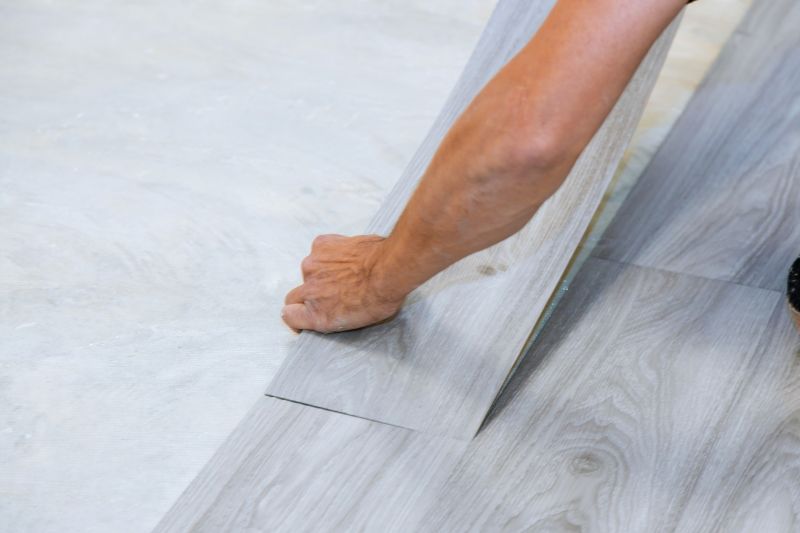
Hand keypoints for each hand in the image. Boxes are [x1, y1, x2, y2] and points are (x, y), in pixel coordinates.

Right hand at [282, 234, 405, 332]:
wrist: (389, 269)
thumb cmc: (382, 297)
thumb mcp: (356, 322)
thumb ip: (334, 316)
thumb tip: (331, 309)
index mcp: (317, 316)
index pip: (289, 316)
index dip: (298, 315)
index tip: (306, 313)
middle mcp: (309, 291)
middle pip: (294, 295)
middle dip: (309, 295)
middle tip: (331, 291)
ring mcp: (312, 266)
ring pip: (309, 270)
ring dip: (322, 272)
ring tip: (346, 271)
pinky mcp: (321, 245)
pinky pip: (320, 250)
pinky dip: (330, 253)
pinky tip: (347, 255)